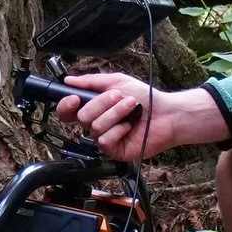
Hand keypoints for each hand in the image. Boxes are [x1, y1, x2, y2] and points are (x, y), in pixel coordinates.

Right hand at [55, 75, 229, 159]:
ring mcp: (104, 138)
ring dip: (115, 113)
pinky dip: (119, 130)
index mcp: (94, 108)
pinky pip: (104, 140)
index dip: (66, 106)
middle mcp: (96, 124)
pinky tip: (129, 127)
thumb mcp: (117, 82)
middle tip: (118, 97)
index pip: (68, 112)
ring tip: (130, 108)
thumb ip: (91, 81)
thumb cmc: (145, 98)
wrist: (166, 113)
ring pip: (94, 127)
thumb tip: (68, 80)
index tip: (74, 98)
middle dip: (101, 103)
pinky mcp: (114, 150)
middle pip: (81, 117)